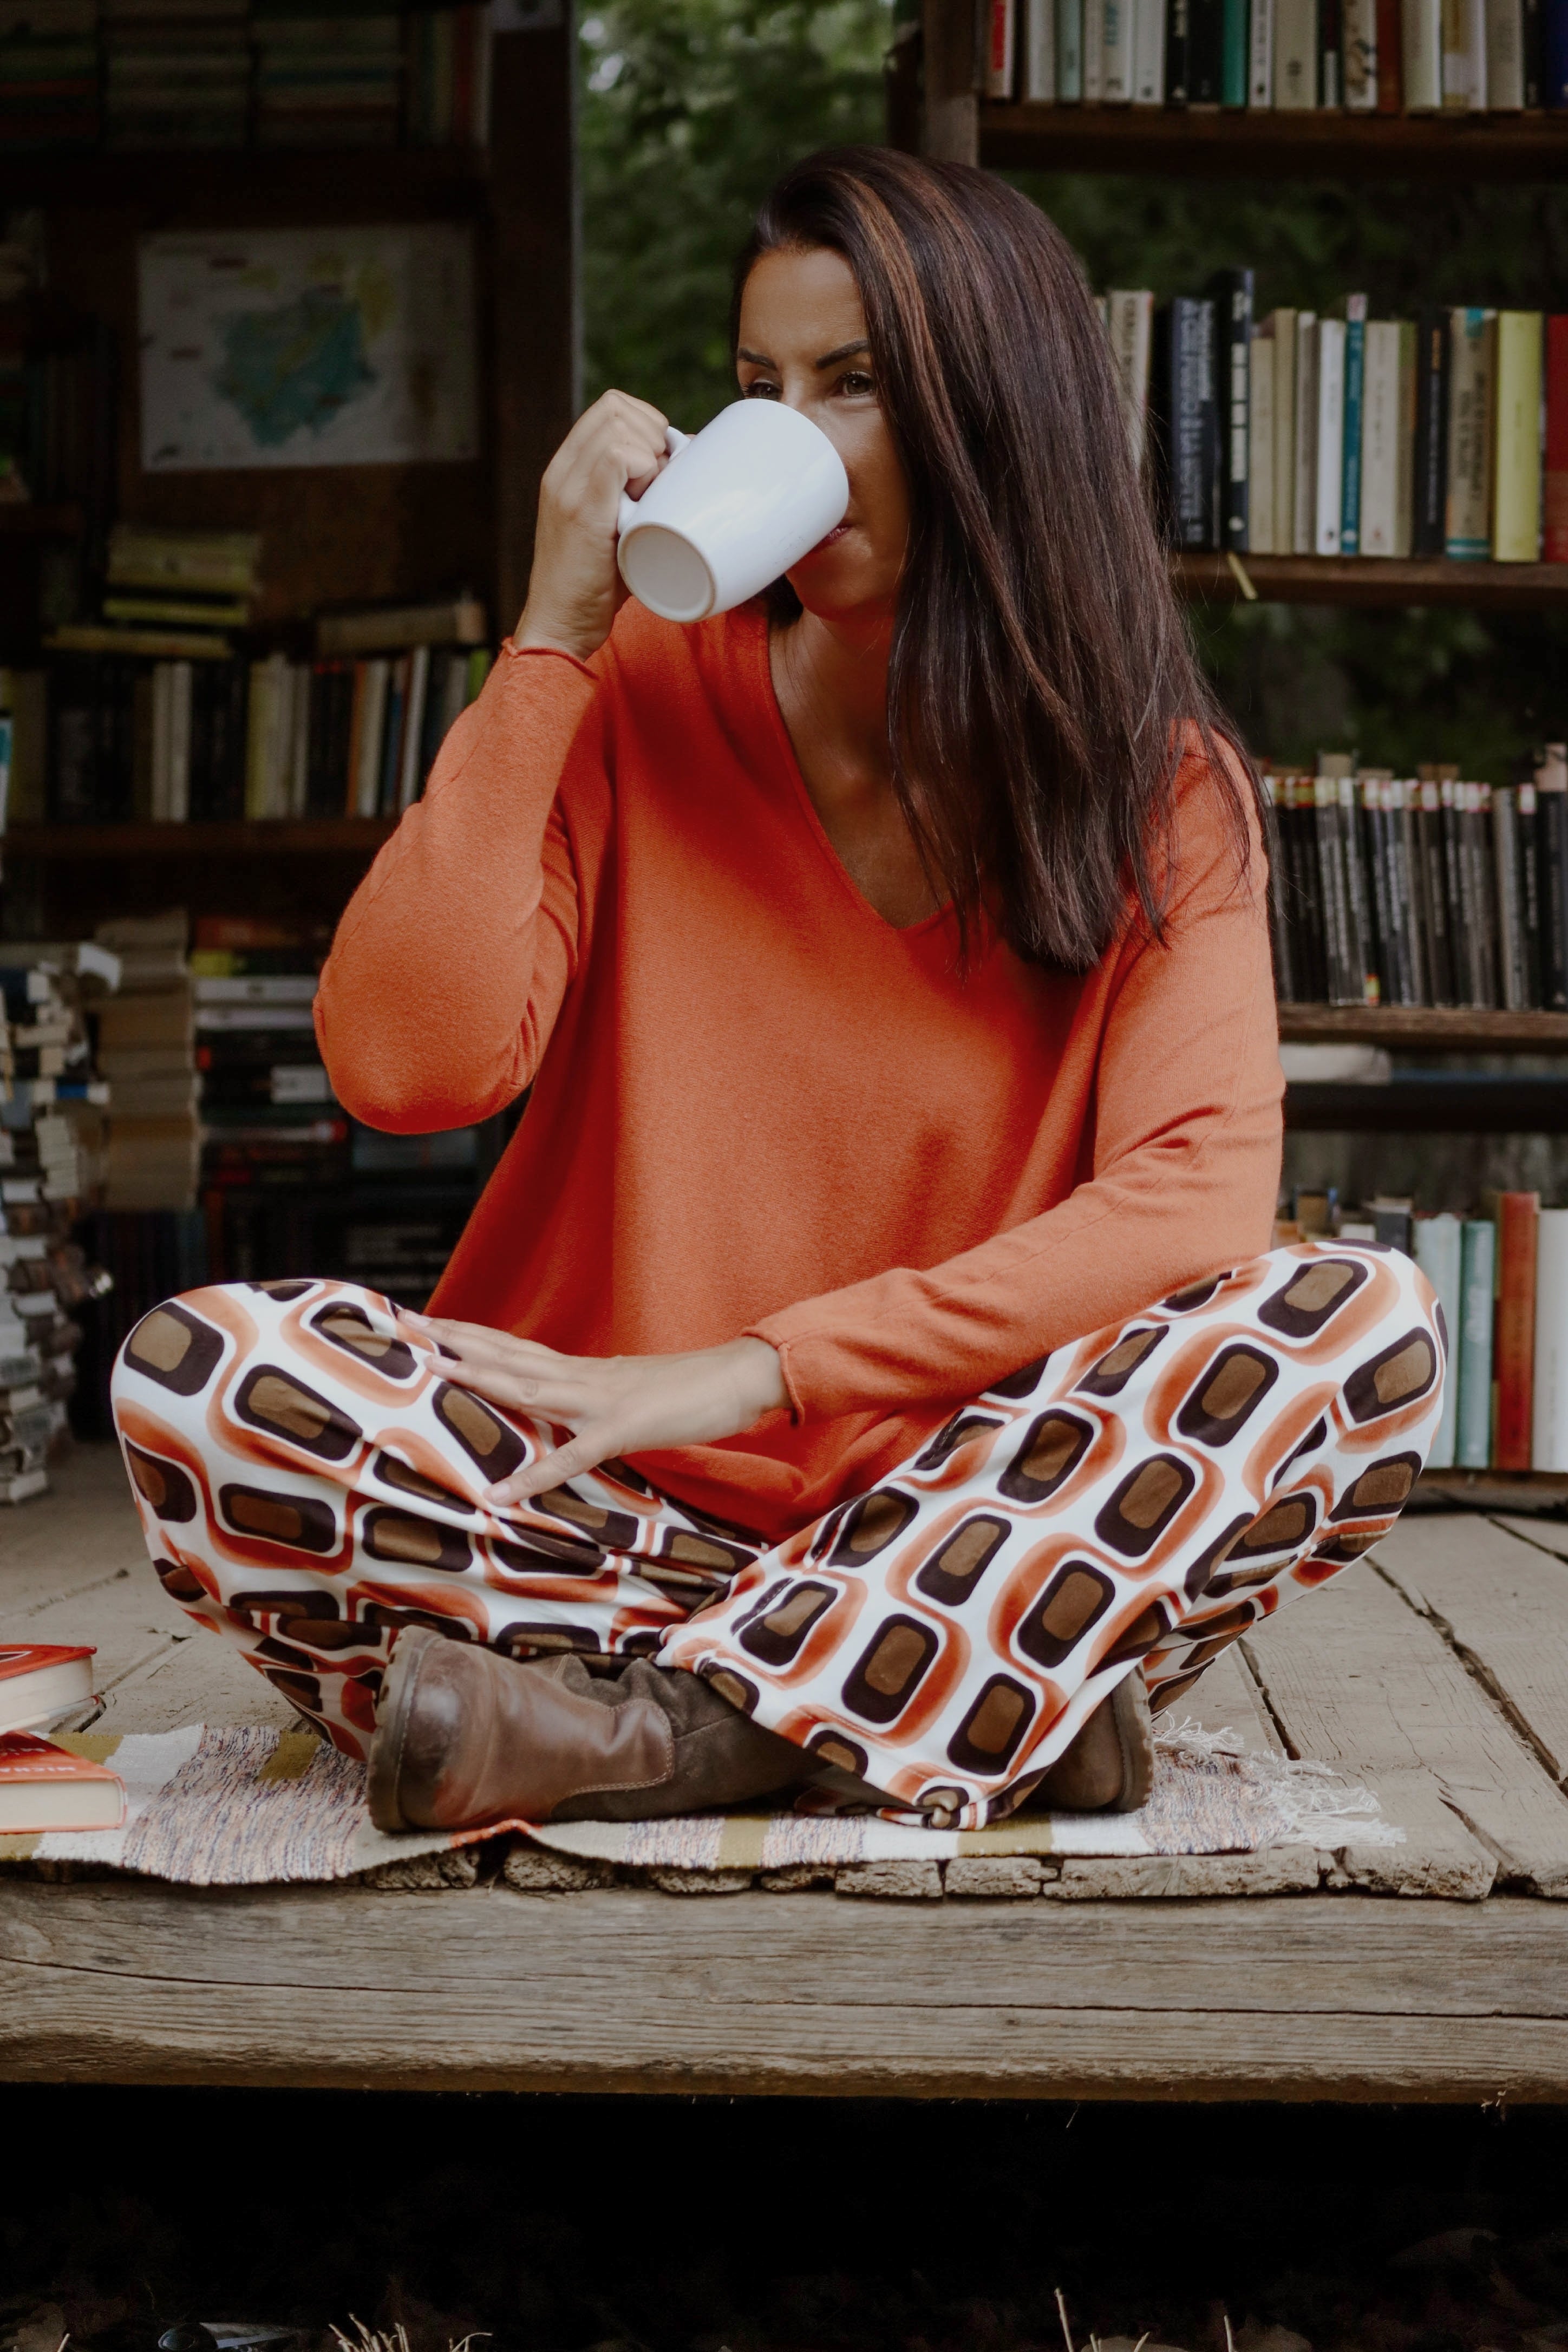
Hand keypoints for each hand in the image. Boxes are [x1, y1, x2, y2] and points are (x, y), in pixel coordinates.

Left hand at [397, 1312, 787, 1507]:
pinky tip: (504, 1494)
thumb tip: (570, 1398)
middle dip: (453, 1341)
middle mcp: (583, 1376)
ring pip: (528, 1386)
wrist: (741, 1376)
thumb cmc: (691, 1389)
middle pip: (507, 1354)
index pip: (515, 1347)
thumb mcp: (632, 1389)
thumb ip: (596, 1394)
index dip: (469, 1335)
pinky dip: (536, 1476)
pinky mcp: (624, 1430)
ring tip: (430, 1369)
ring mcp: (601, 1400)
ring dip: (479, 1377)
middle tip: (403, 1325)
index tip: (426, 1324)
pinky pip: (572, 1458)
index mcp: (583, 1370)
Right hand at [514, 389, 673, 663]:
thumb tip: (687, 458)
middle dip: (652, 435)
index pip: (610, 407)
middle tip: (658, 484)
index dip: (646, 423)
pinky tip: (643, 505)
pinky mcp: (581, 511)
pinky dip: (643, 471)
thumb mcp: (614, 525)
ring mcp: (568, 487)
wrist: (560, 627)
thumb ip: (637, 493)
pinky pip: (617, 457)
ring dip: (649, 454)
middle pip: (615, 406)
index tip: (659, 466)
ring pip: (618, 425)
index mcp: (567, 468)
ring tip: (648, 499)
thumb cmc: (598, 584)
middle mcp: (562, 470)